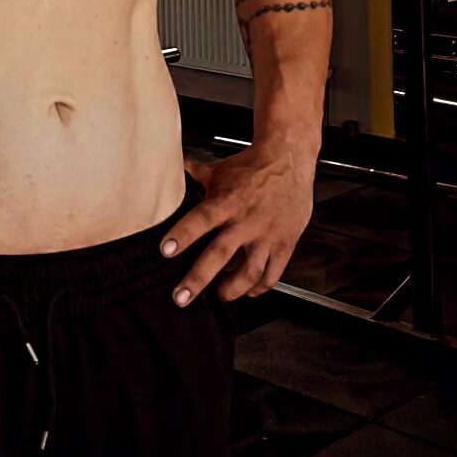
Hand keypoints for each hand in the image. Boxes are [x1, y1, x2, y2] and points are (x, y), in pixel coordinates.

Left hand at [163, 146, 313, 304]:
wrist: (290, 160)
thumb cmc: (253, 167)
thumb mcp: (220, 171)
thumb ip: (194, 177)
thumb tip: (173, 173)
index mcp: (227, 201)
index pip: (201, 219)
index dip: (183, 235)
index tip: (166, 250)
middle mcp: (246, 220)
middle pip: (220, 254)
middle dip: (198, 278)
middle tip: (181, 296)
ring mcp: (267, 234)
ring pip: (250, 272)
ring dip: (232, 289)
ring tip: (220, 295)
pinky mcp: (285, 243)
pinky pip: (273, 274)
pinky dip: (259, 287)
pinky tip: (249, 292)